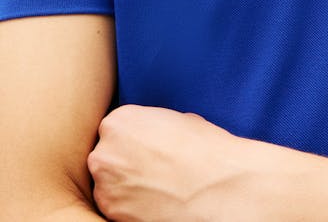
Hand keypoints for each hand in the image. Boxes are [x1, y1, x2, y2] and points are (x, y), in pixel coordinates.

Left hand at [87, 104, 312, 220]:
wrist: (218, 186)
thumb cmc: (204, 148)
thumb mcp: (175, 120)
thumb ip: (150, 126)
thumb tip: (147, 136)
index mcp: (119, 121)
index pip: (115, 129)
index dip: (133, 139)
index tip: (148, 148)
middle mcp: (104, 152)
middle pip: (107, 156)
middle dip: (124, 162)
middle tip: (151, 168)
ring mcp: (105, 185)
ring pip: (109, 184)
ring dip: (125, 185)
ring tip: (156, 186)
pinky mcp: (112, 213)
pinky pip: (115, 207)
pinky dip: (130, 206)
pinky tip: (155, 200)